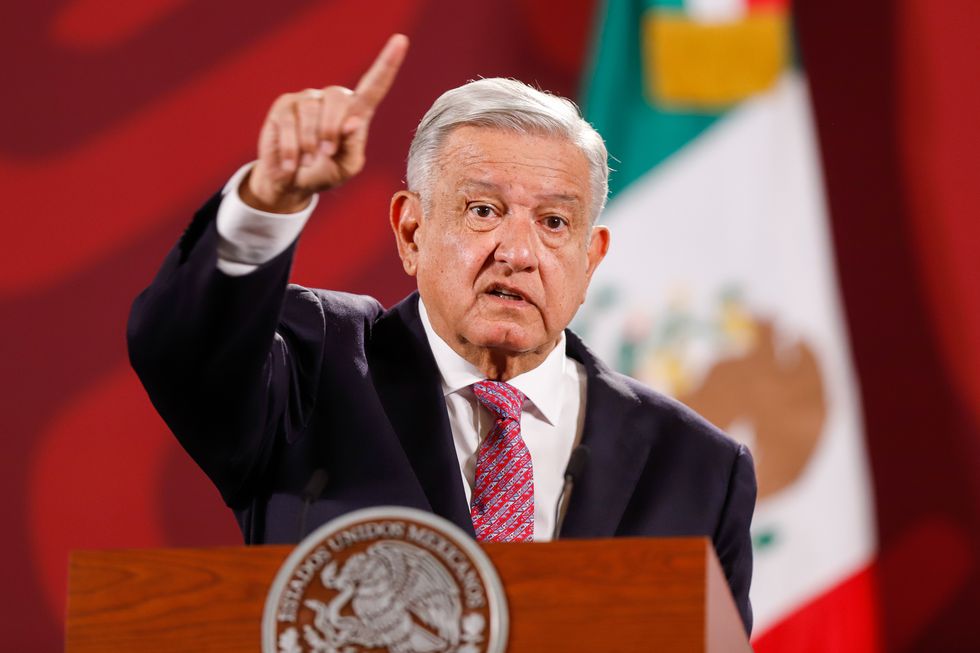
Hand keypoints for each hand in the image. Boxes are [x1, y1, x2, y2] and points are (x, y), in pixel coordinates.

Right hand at [242, 34, 409, 212]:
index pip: (374, 86)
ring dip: (309, 144)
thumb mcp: (345, 167)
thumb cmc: (324, 172)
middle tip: (326, 154)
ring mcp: (308, 99)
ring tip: (308, 162)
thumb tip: (352, 122)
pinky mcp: (285, 105)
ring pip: (310, 113)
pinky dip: (291, 149)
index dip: (387, 64)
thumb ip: (352, 147)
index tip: (401, 41)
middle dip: (331, 130)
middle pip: (338, 99)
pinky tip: (291, 164)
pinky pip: (289, 123)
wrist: (292, 183)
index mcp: (356, 112)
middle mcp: (333, 100)